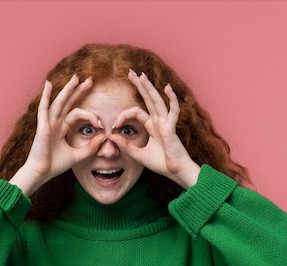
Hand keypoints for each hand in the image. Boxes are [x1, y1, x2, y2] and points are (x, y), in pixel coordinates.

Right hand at [10, 75, 102, 195]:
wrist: (42, 173)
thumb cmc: (55, 165)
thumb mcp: (78, 155)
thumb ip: (90, 148)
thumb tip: (104, 138)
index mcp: (61, 128)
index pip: (77, 113)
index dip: (90, 115)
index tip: (100, 123)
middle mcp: (55, 123)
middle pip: (68, 102)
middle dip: (78, 91)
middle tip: (89, 80)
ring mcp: (48, 123)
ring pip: (59, 102)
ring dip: (67, 90)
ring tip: (76, 78)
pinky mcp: (43, 126)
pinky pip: (44, 108)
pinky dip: (46, 96)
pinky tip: (48, 84)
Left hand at [108, 70, 200, 188]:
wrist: (175, 172)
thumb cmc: (161, 163)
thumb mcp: (138, 155)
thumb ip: (125, 146)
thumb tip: (111, 137)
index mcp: (152, 126)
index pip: (136, 112)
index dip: (123, 115)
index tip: (114, 124)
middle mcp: (159, 121)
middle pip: (148, 99)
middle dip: (140, 85)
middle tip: (131, 72)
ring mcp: (166, 123)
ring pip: (157, 101)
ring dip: (149, 88)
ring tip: (141, 75)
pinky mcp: (171, 128)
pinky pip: (173, 110)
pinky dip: (172, 99)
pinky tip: (167, 88)